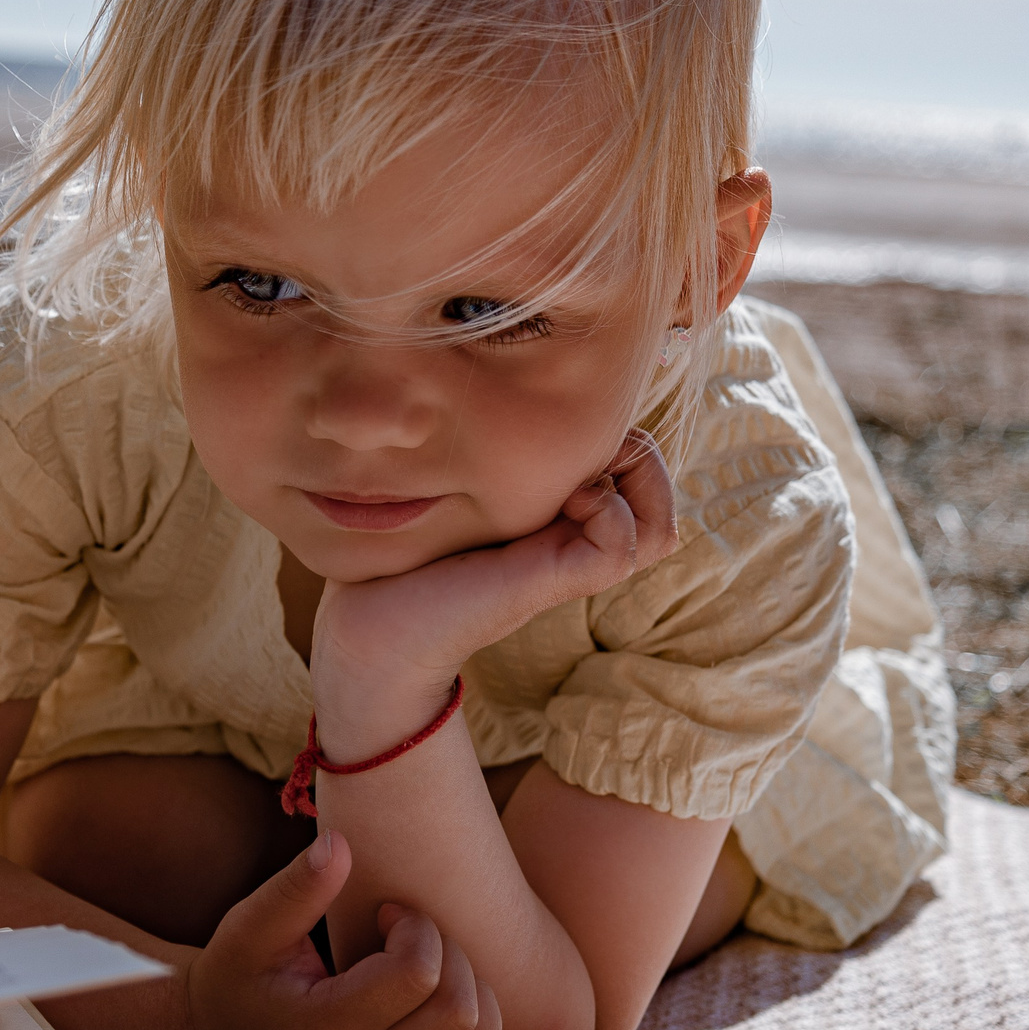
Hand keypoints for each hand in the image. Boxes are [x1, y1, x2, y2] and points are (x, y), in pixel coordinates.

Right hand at [178, 830, 501, 1029]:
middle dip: (451, 957)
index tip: (389, 913)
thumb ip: (297, 887)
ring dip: (476, 1002)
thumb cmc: (238, 975)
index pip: (417, 974)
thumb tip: (342, 843)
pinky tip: (444, 1015)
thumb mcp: (251, 926)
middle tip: (412, 939)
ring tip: (437, 976)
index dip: (417, 925)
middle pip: (459, 1014)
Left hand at [312, 428, 679, 748]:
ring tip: (574, 484)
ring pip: (659, 531)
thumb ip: (507, 461)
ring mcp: (569, 566)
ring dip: (632, 487)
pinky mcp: (551, 582)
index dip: (626, 440)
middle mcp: (576, 543)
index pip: (642, 468)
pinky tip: (564, 501)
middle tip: (582, 460)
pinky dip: (609, 512)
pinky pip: (624, 546)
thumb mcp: (464, 488)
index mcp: (562, 518)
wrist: (368, 624)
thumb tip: (540, 405)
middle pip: (660, 498)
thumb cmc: (404, 551)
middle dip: (642, 462)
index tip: (566, 433)